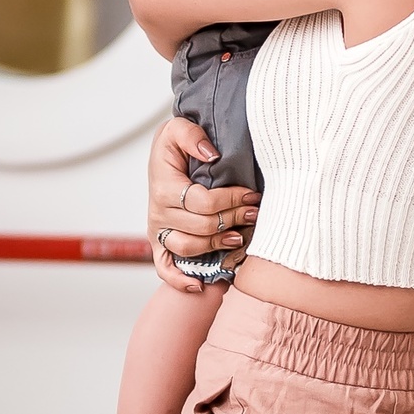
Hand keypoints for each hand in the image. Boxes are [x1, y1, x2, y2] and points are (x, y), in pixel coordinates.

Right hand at [147, 117, 260, 290]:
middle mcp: (158, 212)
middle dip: (234, 220)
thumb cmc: (175, 146)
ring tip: (240, 238)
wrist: (162, 159)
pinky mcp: (159, 243)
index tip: (252, 195)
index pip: (202, 202)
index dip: (230, 200)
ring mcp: (158, 230)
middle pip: (201, 227)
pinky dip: (179, 280)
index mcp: (163, 186)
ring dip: (218, 246)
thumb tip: (211, 155)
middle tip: (255, 214)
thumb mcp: (179, 127)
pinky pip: (164, 268)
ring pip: (189, 248)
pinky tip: (199, 286)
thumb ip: (191, 134)